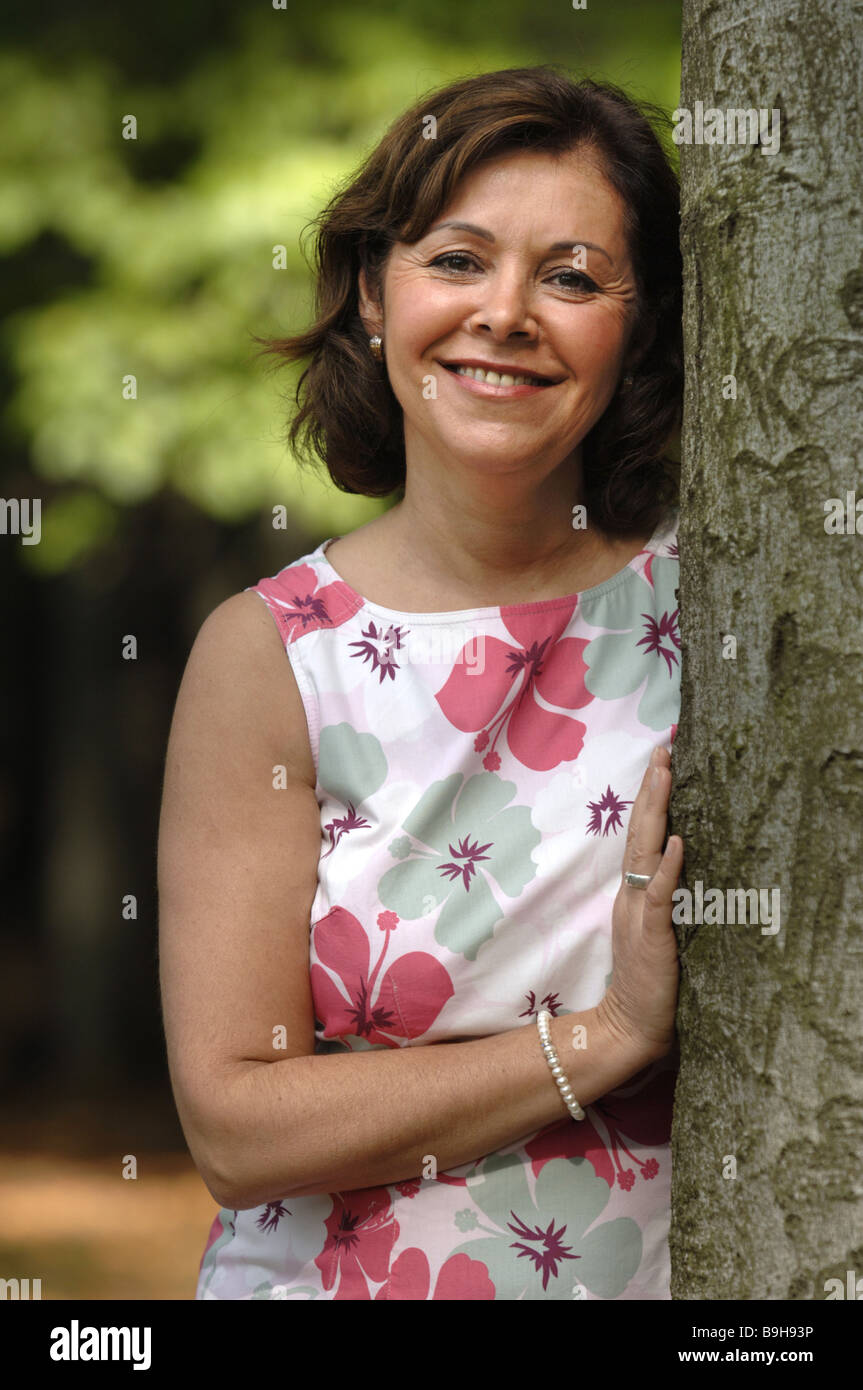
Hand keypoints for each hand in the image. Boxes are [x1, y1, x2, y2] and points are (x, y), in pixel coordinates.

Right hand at [597, 746, 683, 1062]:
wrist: (629, 1024)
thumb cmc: (646, 981)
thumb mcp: (651, 929)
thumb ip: (656, 895)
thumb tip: (670, 857)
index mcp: (630, 891)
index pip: (640, 834)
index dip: (650, 798)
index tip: (661, 761)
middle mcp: (630, 893)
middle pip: (638, 831)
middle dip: (652, 789)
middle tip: (662, 750)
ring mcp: (638, 911)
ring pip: (644, 851)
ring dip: (656, 812)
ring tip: (665, 775)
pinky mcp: (651, 934)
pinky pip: (658, 895)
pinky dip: (666, 867)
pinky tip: (676, 842)